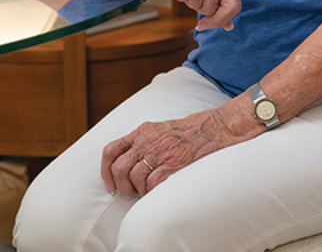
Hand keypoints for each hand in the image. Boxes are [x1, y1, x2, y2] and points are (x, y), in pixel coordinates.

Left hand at [101, 109, 238, 196]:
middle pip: (119, 169)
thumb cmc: (190, 131)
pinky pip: (151, 185)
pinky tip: (158, 189)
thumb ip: (143, 141)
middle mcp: (147, 141)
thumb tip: (128, 161)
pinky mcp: (172, 165)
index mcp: (142, 131)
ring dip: (138, 190)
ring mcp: (159, 153)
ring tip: (147, 191)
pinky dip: (152, 191)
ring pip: (134, 179)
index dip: (105, 171)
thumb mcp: (160, 128)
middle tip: (129, 193)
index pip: (110, 150)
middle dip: (121, 186)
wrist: (215, 129)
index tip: (110, 185)